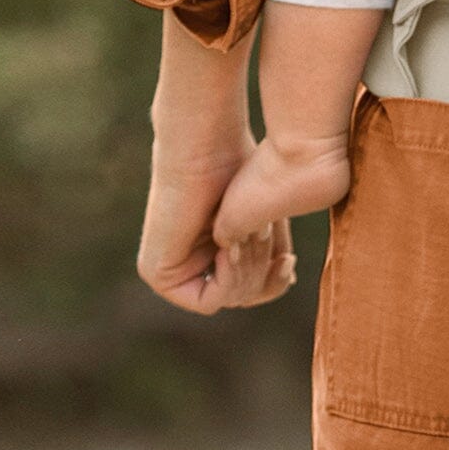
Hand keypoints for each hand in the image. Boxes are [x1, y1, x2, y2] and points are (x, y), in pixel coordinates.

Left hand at [138, 143, 297, 314]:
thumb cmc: (237, 168)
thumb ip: (271, 252)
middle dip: (262, 268)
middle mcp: (188, 262)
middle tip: (262, 232)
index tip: (290, 261)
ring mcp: (171, 270)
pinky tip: (229, 246)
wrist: (207, 149)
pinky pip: (207, 301)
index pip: (247, 290)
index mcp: (210, 249)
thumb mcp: (264, 219)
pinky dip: (228, 278)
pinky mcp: (159, 274)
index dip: (271, 284)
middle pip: (241, 296)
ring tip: (250, 232)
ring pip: (228, 299)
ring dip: (248, 267)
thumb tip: (288, 283)